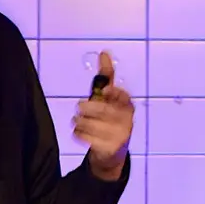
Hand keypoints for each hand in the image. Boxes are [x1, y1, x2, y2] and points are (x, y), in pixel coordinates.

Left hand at [74, 50, 132, 180]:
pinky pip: (90, 139)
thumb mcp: (108, 97)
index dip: (115, 93)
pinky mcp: (110, 149)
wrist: (112, 151)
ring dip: (81, 122)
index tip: (104, 91)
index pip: (123, 97)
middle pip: (105, 111)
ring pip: (95, 125)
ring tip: (77, 120)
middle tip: (79, 107)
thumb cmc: (109, 118)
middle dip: (89, 108)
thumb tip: (104, 53)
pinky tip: (78, 132)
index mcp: (128, 106)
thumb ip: (106, 77)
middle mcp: (127, 121)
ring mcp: (120, 136)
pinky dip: (80, 134)